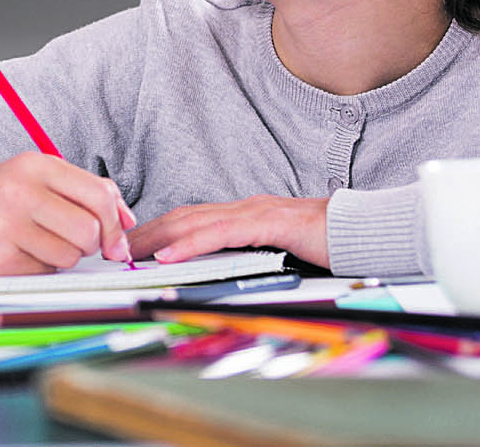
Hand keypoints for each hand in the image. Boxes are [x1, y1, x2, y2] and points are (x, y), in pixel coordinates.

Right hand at [0, 152, 135, 275]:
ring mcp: (5, 224)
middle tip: (73, 241)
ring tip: (38, 242)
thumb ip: (86, 191)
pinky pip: (43, 271)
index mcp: (35, 165)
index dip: (116, 223)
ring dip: (63, 256)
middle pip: (88, 230)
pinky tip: (19, 252)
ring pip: (70, 256)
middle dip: (90, 244)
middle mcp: (20, 190)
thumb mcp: (38, 178)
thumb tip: (127, 220)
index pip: (97, 195)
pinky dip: (39, 267)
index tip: (116, 240)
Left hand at [128, 195, 329, 269]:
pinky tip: (170, 254)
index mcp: (244, 214)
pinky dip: (191, 244)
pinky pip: (221, 234)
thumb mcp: (278, 251)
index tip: (132, 247)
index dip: (159, 230)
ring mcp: (255, 213)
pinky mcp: (269, 224)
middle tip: (116, 249)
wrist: (363, 231)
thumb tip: (223, 270)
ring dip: (158, 237)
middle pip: (183, 216)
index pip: (191, 219)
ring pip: (195, 221)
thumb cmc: (324, 244)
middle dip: (147, 233)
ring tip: (130, 253)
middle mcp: (244, 208)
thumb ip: (251, 254)